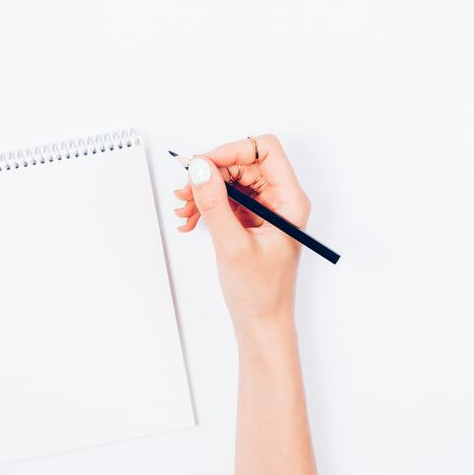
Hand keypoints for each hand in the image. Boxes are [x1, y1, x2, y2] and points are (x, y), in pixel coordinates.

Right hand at [173, 134, 310, 329]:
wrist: (261, 324)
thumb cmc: (261, 293)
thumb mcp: (232, 245)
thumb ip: (214, 203)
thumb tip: (200, 169)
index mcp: (289, 201)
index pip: (264, 150)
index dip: (231, 151)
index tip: (203, 165)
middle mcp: (279, 200)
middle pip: (243, 163)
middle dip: (211, 173)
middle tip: (185, 190)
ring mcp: (264, 210)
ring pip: (230, 180)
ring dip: (203, 191)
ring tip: (184, 210)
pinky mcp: (249, 221)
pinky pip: (224, 199)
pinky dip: (204, 205)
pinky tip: (190, 220)